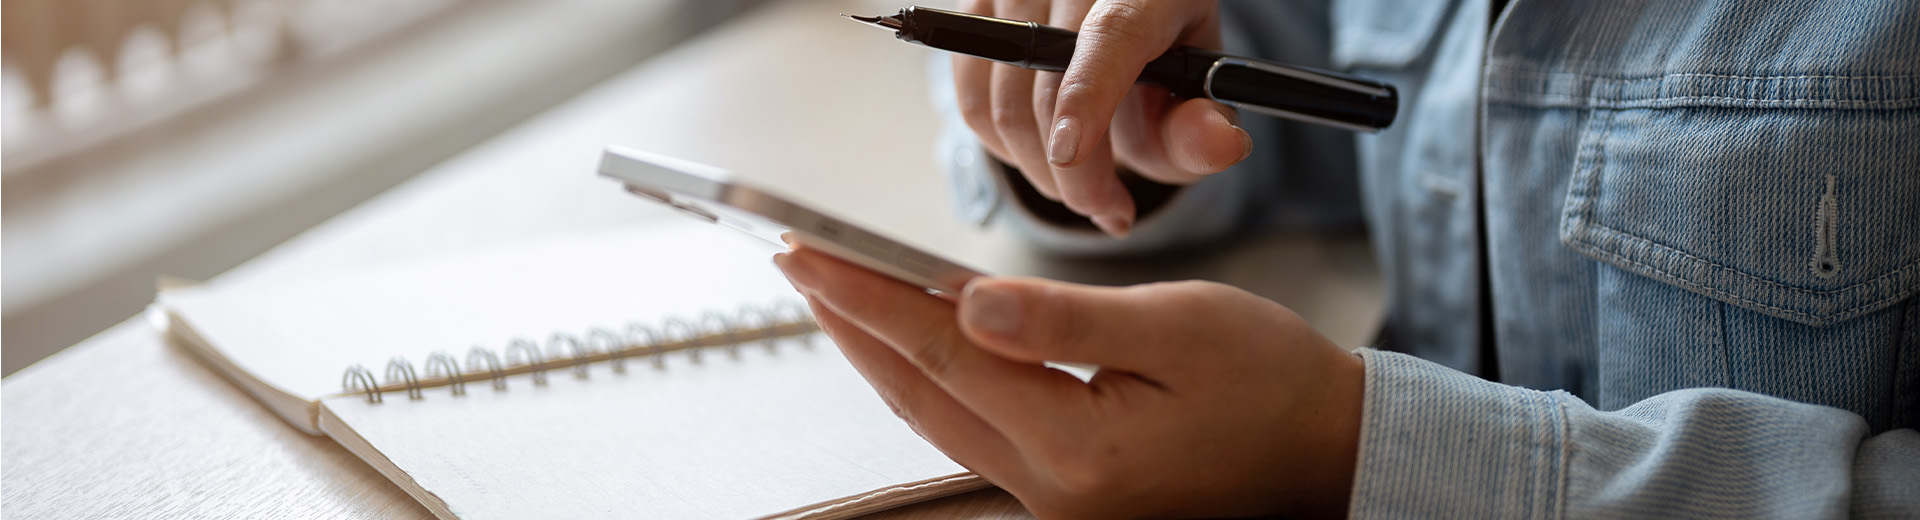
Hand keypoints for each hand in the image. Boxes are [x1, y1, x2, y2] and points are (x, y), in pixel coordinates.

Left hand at [774, 248, 1363, 518]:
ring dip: (885, 352)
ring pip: (939, 415)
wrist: (1327, 452)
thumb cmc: (1271, 385)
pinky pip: (972, 427)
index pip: (945, 354)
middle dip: (855, 324)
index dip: (870, 300)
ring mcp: (1056, 498)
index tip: (812, 256)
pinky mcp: (1067, 489)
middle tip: (801, 265)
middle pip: (923, 392)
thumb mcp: (1179, 330)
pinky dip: (933, 377)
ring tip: (840, 294)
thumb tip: (968, 304)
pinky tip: (916, 342)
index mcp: (1080, 448)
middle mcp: (1055, 488)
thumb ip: (1066, 320)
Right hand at [953, 0, 1252, 237]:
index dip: (1086, 96)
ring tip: (1081, 184)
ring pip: (999, 100)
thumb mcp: (1195, 100)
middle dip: (1071, 174)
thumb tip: (1224, 144)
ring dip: (1034, 168)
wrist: (1122, 23)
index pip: (1111, 35)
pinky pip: (970, 95)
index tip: (1070, 156)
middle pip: (1048, 85)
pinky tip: (1042, 149)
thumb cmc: (1162, 67)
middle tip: (1106, 210)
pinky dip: (1002, 143)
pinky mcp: (977, 8)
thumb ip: (1202, 131)